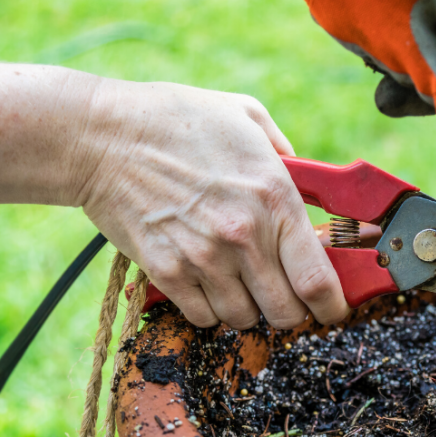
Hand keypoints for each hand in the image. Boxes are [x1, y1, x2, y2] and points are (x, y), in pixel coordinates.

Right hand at [78, 79, 349, 328]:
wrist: (102, 136)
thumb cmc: (178, 120)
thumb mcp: (247, 117)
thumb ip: (286, 153)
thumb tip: (307, 182)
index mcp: (276, 200)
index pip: (318, 281)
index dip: (333, 307)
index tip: (332, 311)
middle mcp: (245, 237)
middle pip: (286, 312)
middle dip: (292, 312)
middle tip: (283, 296)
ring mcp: (204, 258)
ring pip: (244, 319)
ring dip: (249, 309)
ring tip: (240, 284)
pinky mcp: (166, 272)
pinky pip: (203, 317)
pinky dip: (210, 309)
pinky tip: (207, 283)